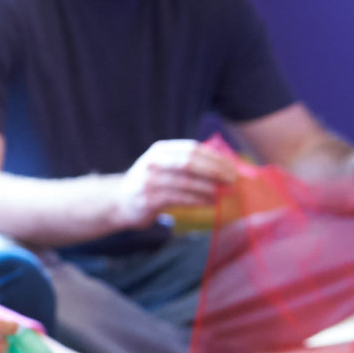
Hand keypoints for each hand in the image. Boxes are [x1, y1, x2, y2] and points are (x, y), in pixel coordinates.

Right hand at [115, 139, 237, 227]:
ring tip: (224, 194)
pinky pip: (180, 199)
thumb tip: (226, 166)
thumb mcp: (164, 165)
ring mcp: (149, 181)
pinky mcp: (149, 200)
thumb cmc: (151, 182)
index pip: (193, 149)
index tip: (233, 168)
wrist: (120, 201)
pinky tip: (210, 202)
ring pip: (186, 183)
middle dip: (214, 172)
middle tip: (232, 181)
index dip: (215, 158)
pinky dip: (199, 201)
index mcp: (160, 150)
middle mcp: (153, 163)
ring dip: (209, 189)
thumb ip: (188, 163)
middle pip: (189, 163)